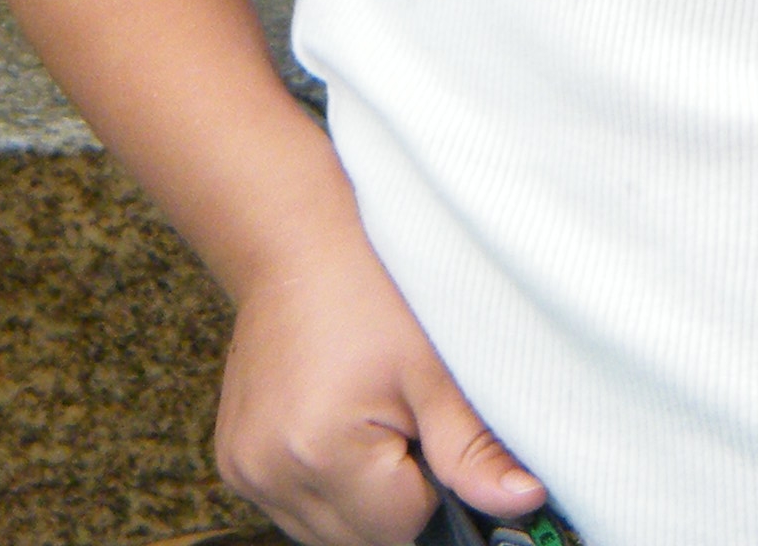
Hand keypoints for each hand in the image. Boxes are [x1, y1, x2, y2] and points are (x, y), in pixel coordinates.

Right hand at [218, 233, 546, 545]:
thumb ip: (475, 449)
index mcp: (321, 452)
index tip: (428, 426)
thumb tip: (522, 500)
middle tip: (401, 415)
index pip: (402, 528)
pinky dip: (325, 481)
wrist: (297, 242)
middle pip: (362, 538)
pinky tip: (336, 421)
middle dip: (394, 493)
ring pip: (327, 529)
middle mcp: (270, 473)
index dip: (430, 484)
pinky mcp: (234, 463)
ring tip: (366, 412)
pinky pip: (295, 505)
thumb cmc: (370, 287)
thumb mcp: (435, 367)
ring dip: (359, 493)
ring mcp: (246, 472)